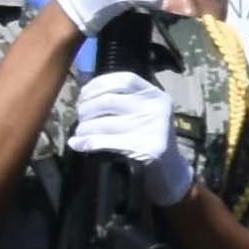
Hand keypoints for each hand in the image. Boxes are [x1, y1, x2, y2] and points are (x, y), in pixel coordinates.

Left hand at [67, 65, 194, 203]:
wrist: (170, 168)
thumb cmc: (149, 135)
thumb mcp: (145, 111)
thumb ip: (123, 99)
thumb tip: (84, 93)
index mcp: (157, 95)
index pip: (125, 80)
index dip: (99, 84)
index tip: (84, 94)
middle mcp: (157, 109)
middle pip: (109, 101)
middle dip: (86, 109)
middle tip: (81, 117)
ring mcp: (153, 129)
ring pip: (103, 123)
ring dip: (84, 128)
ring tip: (80, 132)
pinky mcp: (146, 149)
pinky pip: (106, 142)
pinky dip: (87, 143)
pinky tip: (78, 144)